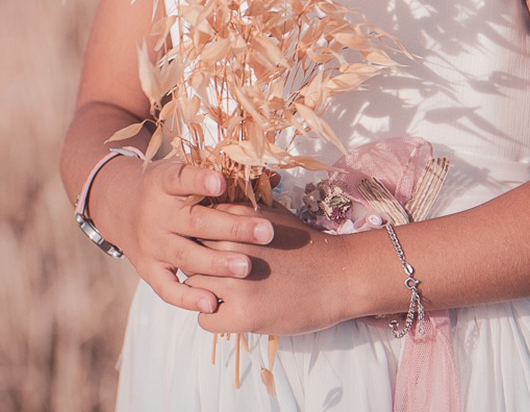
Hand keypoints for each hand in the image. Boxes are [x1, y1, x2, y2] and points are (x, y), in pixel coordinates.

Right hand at [89, 157, 278, 315]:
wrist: (120, 205)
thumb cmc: (169, 186)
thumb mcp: (183, 170)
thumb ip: (222, 173)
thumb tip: (274, 177)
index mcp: (164, 183)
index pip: (181, 178)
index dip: (200, 180)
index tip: (222, 182)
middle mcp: (156, 214)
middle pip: (195, 221)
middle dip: (232, 228)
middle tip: (266, 232)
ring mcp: (151, 243)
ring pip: (185, 255)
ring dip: (216, 263)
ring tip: (246, 267)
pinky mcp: (147, 268)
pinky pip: (167, 287)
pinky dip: (188, 297)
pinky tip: (213, 303)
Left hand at [183, 201, 358, 336]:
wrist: (340, 275)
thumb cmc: (305, 245)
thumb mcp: (271, 215)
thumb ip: (239, 213)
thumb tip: (211, 210)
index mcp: (236, 220)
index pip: (193, 228)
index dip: (201, 242)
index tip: (212, 251)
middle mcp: (231, 246)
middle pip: (189, 257)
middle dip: (201, 268)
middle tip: (221, 277)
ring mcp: (236, 282)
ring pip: (192, 289)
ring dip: (206, 293)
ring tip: (228, 295)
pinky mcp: (244, 314)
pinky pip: (205, 319)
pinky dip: (215, 318)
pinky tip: (234, 312)